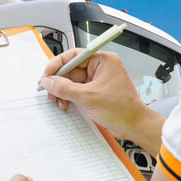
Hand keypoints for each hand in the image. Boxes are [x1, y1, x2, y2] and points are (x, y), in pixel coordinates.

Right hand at [39, 49, 162, 155]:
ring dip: (62, 91)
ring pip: (72, 81)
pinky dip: (69, 97)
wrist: (133, 125)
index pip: (74, 55)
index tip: (46, 74)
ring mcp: (98, 80)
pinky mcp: (96, 92)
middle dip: (58, 80)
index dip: (57, 64)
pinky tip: (65, 103)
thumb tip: (48, 81)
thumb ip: (64, 88)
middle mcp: (100, 68)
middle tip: (48, 89)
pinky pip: (77, 90)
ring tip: (56, 100)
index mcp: (103, 60)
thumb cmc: (121, 109)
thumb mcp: (87, 97)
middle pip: (71, 69)